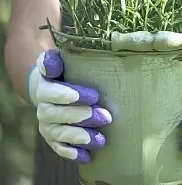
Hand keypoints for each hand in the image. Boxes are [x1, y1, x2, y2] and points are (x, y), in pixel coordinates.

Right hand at [28, 49, 111, 163]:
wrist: (57, 88)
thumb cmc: (69, 71)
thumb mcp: (66, 60)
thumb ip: (61, 58)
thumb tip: (62, 61)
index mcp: (45, 85)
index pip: (52, 90)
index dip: (70, 94)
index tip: (94, 95)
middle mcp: (43, 106)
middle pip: (57, 114)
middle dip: (82, 116)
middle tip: (106, 117)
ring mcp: (48, 124)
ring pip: (59, 133)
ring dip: (80, 137)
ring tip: (101, 139)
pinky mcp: (54, 139)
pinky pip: (60, 149)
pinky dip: (73, 153)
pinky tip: (87, 156)